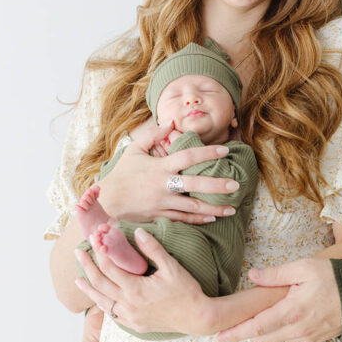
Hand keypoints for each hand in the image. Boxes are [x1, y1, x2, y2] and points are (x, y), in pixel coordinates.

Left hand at [75, 230, 216, 335]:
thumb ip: (153, 249)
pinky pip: (112, 315)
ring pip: (102, 302)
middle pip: (99, 284)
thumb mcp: (171, 267)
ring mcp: (130, 317)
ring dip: (88, 289)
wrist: (196, 318)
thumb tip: (137, 231)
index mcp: (136, 289)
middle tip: (78, 253)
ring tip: (78, 280)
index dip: (100, 251)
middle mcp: (128, 304)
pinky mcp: (134, 325)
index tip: (94, 239)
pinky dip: (102, 304)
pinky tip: (99, 298)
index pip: (110, 267)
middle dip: (86, 267)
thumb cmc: (186, 291)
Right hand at [96, 121, 236, 223]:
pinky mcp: (160, 216)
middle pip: (195, 184)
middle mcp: (163, 185)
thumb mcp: (134, 150)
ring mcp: (162, 203)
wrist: (105, 202)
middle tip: (236, 185)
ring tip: (232, 208)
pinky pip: (183, 219)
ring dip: (214, 208)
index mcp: (160, 167)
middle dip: (217, 185)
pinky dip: (199, 219)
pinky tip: (213, 218)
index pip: (188, 156)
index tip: (225, 151)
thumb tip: (170, 121)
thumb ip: (152, 135)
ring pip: (193, 207)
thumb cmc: (121, 174)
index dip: (207, 152)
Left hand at [217, 259, 341, 341]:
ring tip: (263, 314)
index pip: (256, 328)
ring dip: (267, 331)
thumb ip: (275, 274)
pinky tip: (285, 316)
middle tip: (235, 322)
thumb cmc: (335, 277)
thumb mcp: (303, 267)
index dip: (236, 333)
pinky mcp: (318, 339)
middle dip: (248, 332)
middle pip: (263, 339)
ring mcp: (309, 337)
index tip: (220, 337)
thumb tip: (253, 275)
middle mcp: (299, 330)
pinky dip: (283, 331)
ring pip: (278, 339)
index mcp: (292, 313)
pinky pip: (293, 339)